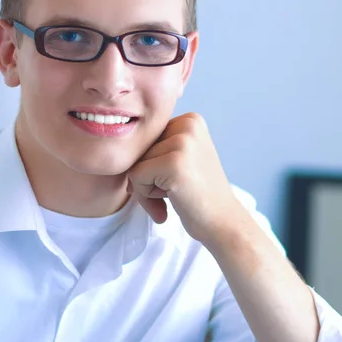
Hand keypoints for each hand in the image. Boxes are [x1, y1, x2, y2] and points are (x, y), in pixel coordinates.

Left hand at [126, 112, 241, 245]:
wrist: (223, 222)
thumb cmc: (197, 194)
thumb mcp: (182, 158)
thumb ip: (156, 147)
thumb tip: (117, 146)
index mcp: (191, 119)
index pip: (147, 138)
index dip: (152, 164)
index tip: (173, 179)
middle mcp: (188, 124)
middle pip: (139, 149)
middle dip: (147, 177)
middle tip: (172, 192)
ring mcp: (183, 143)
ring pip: (135, 163)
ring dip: (146, 187)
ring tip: (174, 195)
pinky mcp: (174, 163)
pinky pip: (135, 177)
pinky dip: (146, 196)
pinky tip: (171, 199)